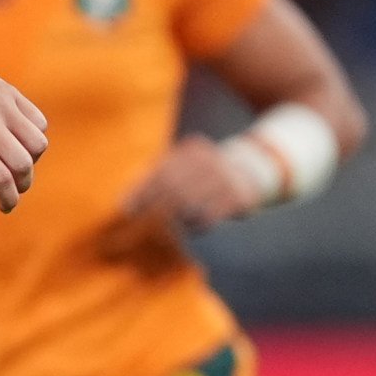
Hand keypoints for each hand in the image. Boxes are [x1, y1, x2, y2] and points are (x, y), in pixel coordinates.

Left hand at [0, 66, 49, 208]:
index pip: (1, 179)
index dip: (9, 199)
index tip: (6, 206)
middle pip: (23, 164)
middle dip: (23, 185)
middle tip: (13, 188)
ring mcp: (2, 104)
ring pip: (38, 142)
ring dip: (32, 160)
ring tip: (15, 161)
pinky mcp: (10, 92)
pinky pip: (38, 120)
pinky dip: (34, 136)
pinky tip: (17, 141)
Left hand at [115, 133, 262, 236]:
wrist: (253, 168)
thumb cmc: (204, 174)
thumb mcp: (184, 166)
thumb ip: (156, 180)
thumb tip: (122, 205)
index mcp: (191, 150)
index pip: (160, 172)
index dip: (141, 191)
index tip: (126, 209)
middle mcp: (208, 161)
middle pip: (172, 188)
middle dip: (155, 207)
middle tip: (144, 223)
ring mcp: (224, 179)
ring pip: (189, 204)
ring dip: (176, 217)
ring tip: (174, 222)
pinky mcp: (238, 197)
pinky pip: (208, 217)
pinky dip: (195, 225)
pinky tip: (192, 226)